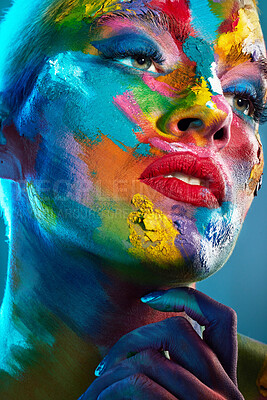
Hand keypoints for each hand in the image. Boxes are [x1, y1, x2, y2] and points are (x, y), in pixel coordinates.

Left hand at [80, 287, 243, 398]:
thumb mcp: (179, 395)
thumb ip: (175, 372)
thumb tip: (138, 344)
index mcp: (222, 379)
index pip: (222, 318)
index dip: (187, 297)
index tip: (149, 298)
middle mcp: (225, 389)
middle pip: (177, 329)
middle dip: (132, 337)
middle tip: (105, 363)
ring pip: (153, 356)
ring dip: (113, 367)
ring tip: (95, 388)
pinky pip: (143, 385)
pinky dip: (112, 388)